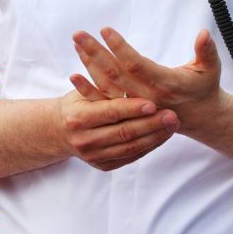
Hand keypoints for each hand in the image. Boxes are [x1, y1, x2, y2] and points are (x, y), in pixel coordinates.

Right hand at [58, 89, 178, 170]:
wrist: (60, 130)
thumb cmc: (77, 102)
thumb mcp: (85, 90)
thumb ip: (104, 86)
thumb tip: (128, 67)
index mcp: (78, 117)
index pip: (111, 113)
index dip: (133, 109)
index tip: (153, 103)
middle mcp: (84, 140)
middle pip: (124, 133)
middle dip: (151, 124)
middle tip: (172, 115)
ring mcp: (93, 156)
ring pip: (130, 147)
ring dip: (155, 136)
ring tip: (172, 124)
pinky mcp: (103, 166)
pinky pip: (131, 156)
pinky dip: (149, 146)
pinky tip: (162, 134)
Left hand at [71, 27, 222, 130]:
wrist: (200, 117)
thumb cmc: (204, 87)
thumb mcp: (210, 68)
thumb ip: (206, 51)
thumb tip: (204, 33)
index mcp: (165, 85)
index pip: (137, 65)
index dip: (120, 48)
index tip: (105, 30)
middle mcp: (146, 97)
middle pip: (116, 74)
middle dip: (96, 53)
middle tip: (79, 34)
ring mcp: (135, 106)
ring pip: (107, 86)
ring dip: (89, 64)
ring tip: (76, 44)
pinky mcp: (129, 111)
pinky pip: (104, 101)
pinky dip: (88, 89)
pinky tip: (74, 75)